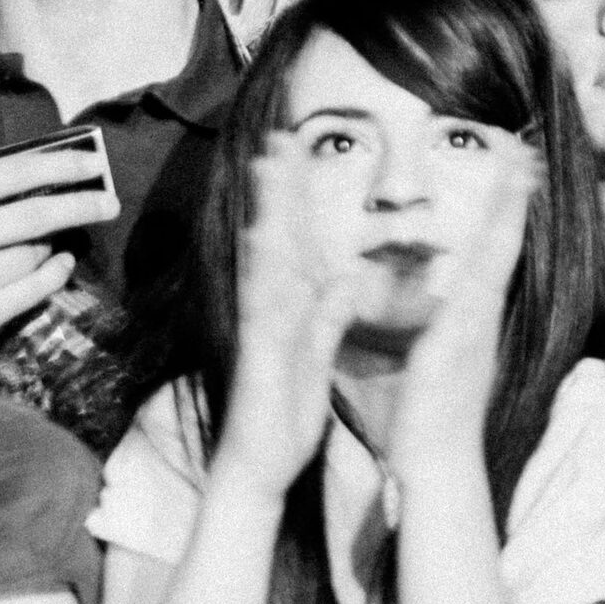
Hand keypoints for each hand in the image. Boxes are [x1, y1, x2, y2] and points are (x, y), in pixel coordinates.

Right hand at [0, 143, 118, 326]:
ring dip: (52, 243)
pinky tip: (63, 263)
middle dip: (76, 207)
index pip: (7, 173)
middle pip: (27, 218)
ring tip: (64, 235)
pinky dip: (49, 278)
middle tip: (110, 203)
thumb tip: (30, 164)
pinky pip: (20, 296)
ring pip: (26, 256)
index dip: (54, 164)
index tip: (95, 160)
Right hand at [215, 136, 361, 499]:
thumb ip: (329, 315)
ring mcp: (262, 326)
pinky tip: (264, 239)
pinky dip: (263, 270)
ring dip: (265, 211)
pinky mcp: (259, 351)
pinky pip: (262, 304)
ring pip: (263, 258)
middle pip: (274, 237)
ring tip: (268, 166)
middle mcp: (272, 309)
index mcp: (293, 310)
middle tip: (278, 136)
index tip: (300, 153)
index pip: (296, 244)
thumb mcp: (319, 354)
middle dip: (276, 187)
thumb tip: (345, 278)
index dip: (296, 199)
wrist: (261, 467)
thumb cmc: (287, 412)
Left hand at [386, 135, 539, 485]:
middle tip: (528, 150)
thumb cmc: (424, 418)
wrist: (434, 462)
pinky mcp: (468, 328)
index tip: (513, 173)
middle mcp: (482, 313)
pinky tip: (506, 210)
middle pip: (506, 241)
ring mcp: (480, 318)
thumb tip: (405, 307)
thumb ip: (418, 332)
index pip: (492, 254)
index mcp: (470, 318)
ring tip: (522, 161)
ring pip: (502, 248)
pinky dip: (501, 235)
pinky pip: (487, 271)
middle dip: (517, 195)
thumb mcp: (419, 363)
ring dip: (513, 203)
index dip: (504, 213)